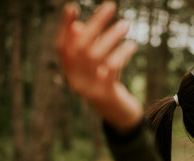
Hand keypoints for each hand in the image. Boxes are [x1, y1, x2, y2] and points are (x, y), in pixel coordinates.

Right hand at [56, 1, 142, 131]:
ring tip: (126, 24)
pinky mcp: (105, 94)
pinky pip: (111, 68)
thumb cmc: (109, 86)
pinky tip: (131, 45)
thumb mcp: (98, 68)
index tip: (71, 8)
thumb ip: (90, 50)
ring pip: (95, 56)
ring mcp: (89, 89)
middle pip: (80, 47)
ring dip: (111, 36)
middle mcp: (75, 81)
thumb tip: (80, 26)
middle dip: (95, 24)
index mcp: (70, 74)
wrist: (121, 117)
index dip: (65, 27)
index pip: (62, 48)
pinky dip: (121, 53)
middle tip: (110, 7)